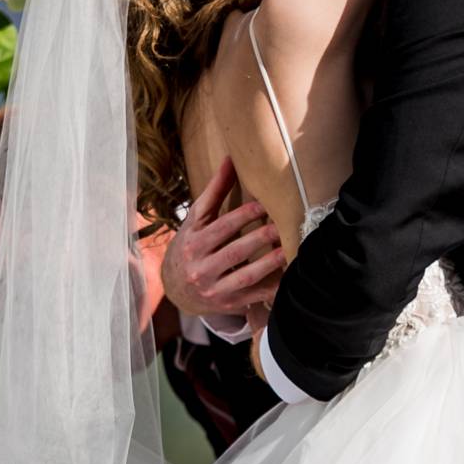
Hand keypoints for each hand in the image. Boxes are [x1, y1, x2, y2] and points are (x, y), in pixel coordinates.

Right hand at [164, 157, 286, 336]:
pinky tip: (287, 277)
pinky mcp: (227, 304)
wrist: (176, 289)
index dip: (243, 216)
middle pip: (234, 252)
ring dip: (269, 263)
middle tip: (281, 227)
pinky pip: (253, 296)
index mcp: (193, 243)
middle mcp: (201, 268)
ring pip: (245, 276)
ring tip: (287, 250)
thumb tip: (231, 159)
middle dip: (259, 239)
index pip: (221, 228)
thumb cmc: (190, 246)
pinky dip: (271, 289)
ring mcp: (214, 289)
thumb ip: (215, 192)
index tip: (264, 206)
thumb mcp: (196, 220)